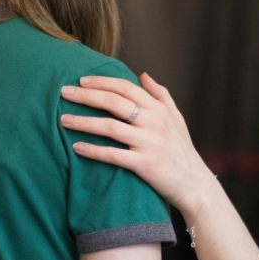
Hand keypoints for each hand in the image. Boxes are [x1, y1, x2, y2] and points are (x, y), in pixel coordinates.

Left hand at [60, 73, 215, 216]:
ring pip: (110, 127)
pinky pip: (113, 155)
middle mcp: (154, 122)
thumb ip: (161, 95)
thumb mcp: (176, 119)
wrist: (195, 185)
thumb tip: (143, 75)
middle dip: (86, 96)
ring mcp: (149, 143)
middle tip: (64, 93)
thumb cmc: (182, 151)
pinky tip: (76, 147)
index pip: (126, 87)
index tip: (81, 80)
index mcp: (159, 109)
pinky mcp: (145, 165)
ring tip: (63, 120)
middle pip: (114, 102)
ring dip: (84, 122)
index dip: (102, 81)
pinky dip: (93, 150)